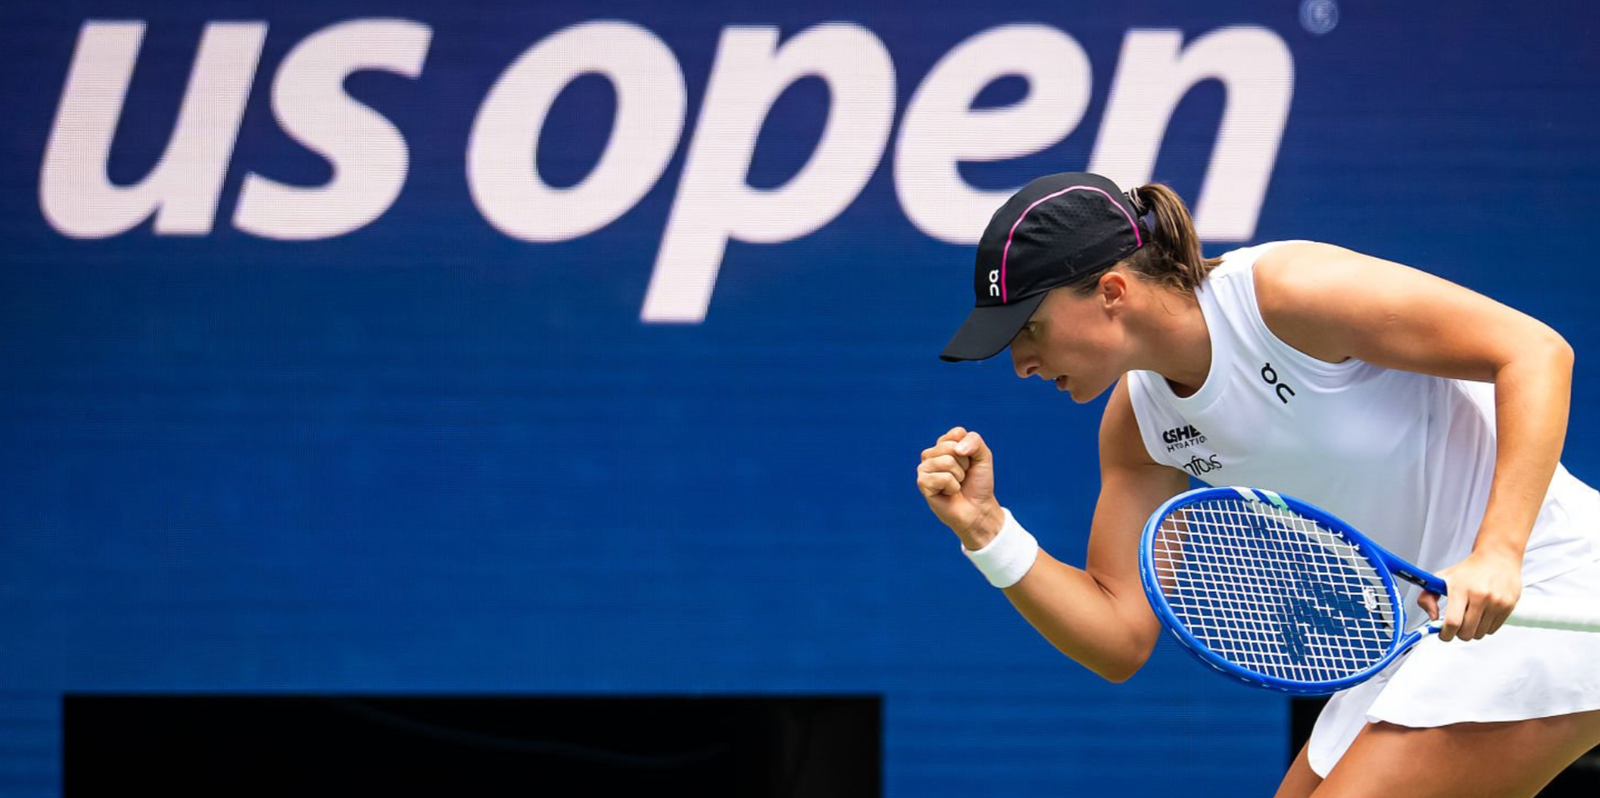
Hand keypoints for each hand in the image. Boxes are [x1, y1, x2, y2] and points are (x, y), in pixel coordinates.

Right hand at [916, 427, 1003, 548]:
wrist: (978, 509)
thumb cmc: (978, 483)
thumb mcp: (983, 456)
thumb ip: (974, 441)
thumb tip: (957, 449)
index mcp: (943, 444)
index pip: (957, 433)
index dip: (970, 450)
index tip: (970, 463)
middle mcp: (930, 454)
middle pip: (951, 447)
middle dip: (964, 463)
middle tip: (963, 476)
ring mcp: (924, 468)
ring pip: (946, 461)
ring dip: (959, 476)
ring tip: (956, 485)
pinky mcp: (922, 483)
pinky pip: (943, 477)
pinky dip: (952, 487)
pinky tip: (949, 493)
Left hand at [1417, 547, 1523, 641]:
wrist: (1498, 557)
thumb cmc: (1469, 569)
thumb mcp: (1442, 578)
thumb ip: (1427, 597)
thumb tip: (1433, 618)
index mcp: (1460, 588)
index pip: (1453, 621)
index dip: (1445, 633)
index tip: (1443, 634)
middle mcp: (1480, 595)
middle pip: (1467, 632)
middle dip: (1458, 634)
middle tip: (1456, 626)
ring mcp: (1496, 602)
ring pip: (1480, 633)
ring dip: (1472, 631)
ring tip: (1469, 618)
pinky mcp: (1508, 606)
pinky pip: (1493, 629)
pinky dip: (1484, 627)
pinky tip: (1481, 615)